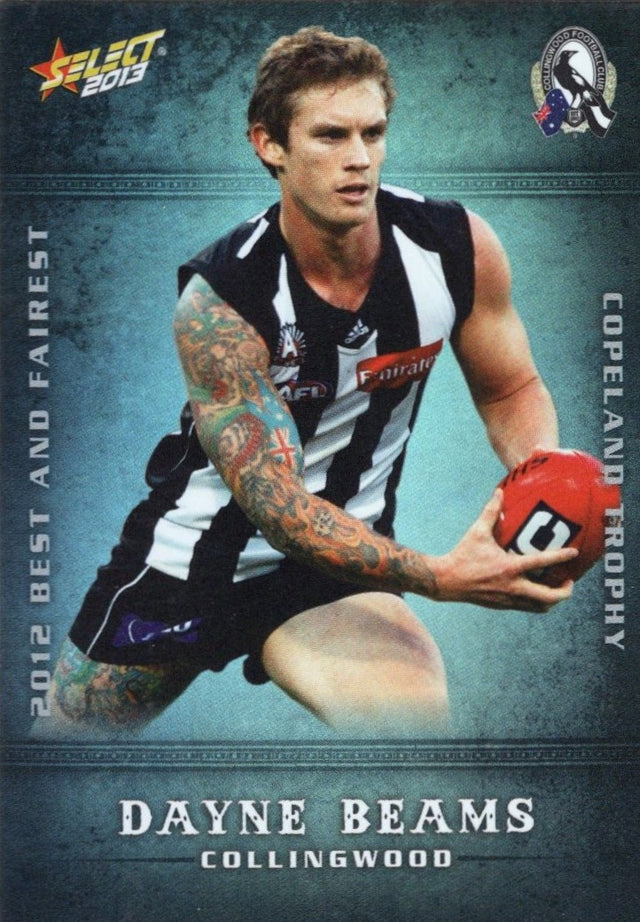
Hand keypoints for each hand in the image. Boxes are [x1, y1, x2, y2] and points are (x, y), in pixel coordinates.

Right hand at [434, 489, 577, 612]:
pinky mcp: (503, 605)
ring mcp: (509, 599)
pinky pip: (528, 607)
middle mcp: (513, 586)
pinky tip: (537, 589)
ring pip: (540, 607)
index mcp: (509, 568)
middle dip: (565, 591)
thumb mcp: (477, 532)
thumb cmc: (462, 555)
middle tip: (570, 579)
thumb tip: (499, 492)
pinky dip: (538, 601)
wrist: (446, 582)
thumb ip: (491, 512)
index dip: (561, 557)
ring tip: (557, 587)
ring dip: (553, 599)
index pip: (542, 562)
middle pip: (548, 597)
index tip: (574, 553)